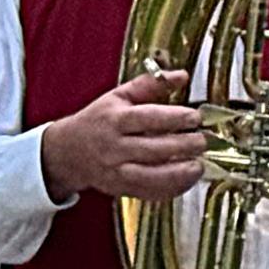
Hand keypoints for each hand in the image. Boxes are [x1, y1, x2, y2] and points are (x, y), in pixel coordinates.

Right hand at [40, 68, 205, 202]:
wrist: (67, 152)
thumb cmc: (97, 121)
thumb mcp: (119, 96)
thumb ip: (151, 84)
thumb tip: (182, 76)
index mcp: (114, 120)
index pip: (147, 119)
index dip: (174, 118)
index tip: (195, 118)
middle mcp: (114, 147)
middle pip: (153, 149)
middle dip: (183, 146)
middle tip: (202, 141)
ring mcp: (116, 171)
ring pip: (150, 176)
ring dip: (178, 173)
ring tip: (198, 166)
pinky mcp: (120, 188)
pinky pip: (149, 193)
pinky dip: (171, 189)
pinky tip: (186, 180)